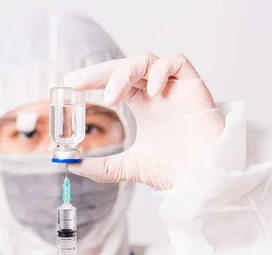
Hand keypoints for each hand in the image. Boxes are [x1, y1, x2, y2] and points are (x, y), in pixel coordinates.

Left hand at [64, 52, 224, 189]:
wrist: (201, 177)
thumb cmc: (173, 170)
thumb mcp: (126, 167)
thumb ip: (100, 166)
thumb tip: (71, 164)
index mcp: (142, 105)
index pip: (114, 81)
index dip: (93, 79)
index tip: (70, 84)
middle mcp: (156, 92)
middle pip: (124, 67)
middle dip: (98, 72)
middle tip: (76, 82)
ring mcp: (174, 86)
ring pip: (145, 60)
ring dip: (123, 73)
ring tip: (111, 97)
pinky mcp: (193, 83)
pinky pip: (175, 61)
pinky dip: (158, 71)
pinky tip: (150, 93)